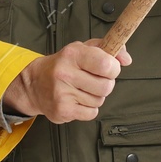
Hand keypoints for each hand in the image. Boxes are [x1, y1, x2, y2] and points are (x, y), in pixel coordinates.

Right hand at [3, 40, 131, 124]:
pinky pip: (92, 113)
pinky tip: (77, 99)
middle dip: (106, 83)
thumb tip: (126, 59)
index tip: (109, 68)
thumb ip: (108, 48)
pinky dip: (89, 108)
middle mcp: (65, 73)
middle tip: (94, 80)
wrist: (34, 84)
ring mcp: (62, 94)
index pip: (106, 64)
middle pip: (107, 86)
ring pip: (100, 100)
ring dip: (96, 96)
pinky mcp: (62, 111)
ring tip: (82, 89)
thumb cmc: (63, 65)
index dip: (114, 68)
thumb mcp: (83, 49)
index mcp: (73, 54)